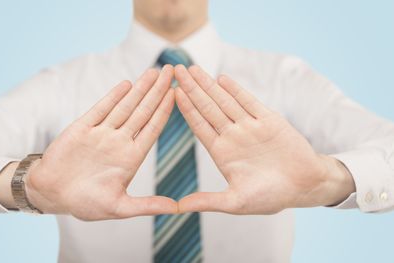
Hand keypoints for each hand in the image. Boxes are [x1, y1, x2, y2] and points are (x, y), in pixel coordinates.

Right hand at [25, 65, 177, 220]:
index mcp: (131, 158)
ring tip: (154, 71)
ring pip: (124, 106)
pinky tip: (127, 84)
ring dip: (139, 89)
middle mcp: (119, 142)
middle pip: (143, 112)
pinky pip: (101, 108)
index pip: (153, 129)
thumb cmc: (84, 203)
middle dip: (157, 91)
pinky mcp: (82, 128)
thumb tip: (177, 208)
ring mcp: (101, 133)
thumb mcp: (119, 207)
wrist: (50, 194)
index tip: (179, 94)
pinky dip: (113, 96)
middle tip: (171, 71)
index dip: (165, 111)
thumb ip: (147, 205)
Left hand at [174, 65, 355, 214]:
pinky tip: (221, 79)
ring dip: (209, 85)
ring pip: (225, 101)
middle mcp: (233, 136)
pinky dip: (236, 90)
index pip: (199, 126)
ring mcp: (250, 126)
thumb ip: (208, 201)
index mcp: (222, 153)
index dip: (186, 109)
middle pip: (207, 108)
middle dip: (191, 89)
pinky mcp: (269, 120)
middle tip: (176, 70)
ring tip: (192, 69)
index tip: (172, 93)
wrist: (306, 186)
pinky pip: (249, 102)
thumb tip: (178, 207)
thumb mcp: (236, 202)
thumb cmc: (272, 196)